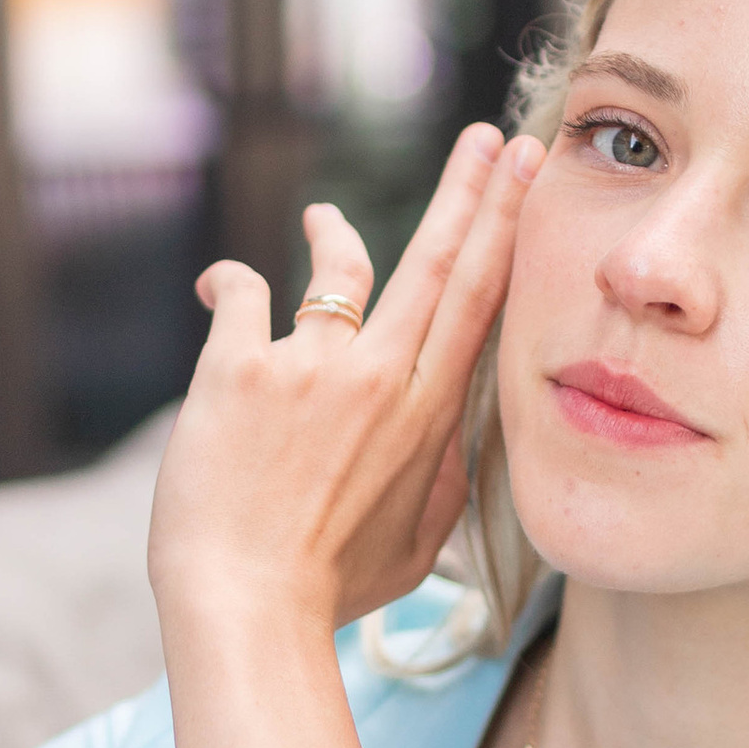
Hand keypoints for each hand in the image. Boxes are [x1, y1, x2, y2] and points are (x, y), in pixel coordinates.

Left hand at [146, 121, 542, 645]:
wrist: (246, 610)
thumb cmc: (331, 588)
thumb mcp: (420, 542)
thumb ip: (445, 475)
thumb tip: (457, 434)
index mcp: (429, 418)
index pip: (481, 302)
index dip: (507, 229)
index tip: (529, 176)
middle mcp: (381, 379)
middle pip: (438, 261)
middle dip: (471, 190)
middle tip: (494, 137)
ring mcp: (312, 368)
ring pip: (339, 268)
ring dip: (334, 230)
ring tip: (323, 219)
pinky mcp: (240, 369)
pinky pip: (243, 292)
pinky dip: (231, 283)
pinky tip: (220, 286)